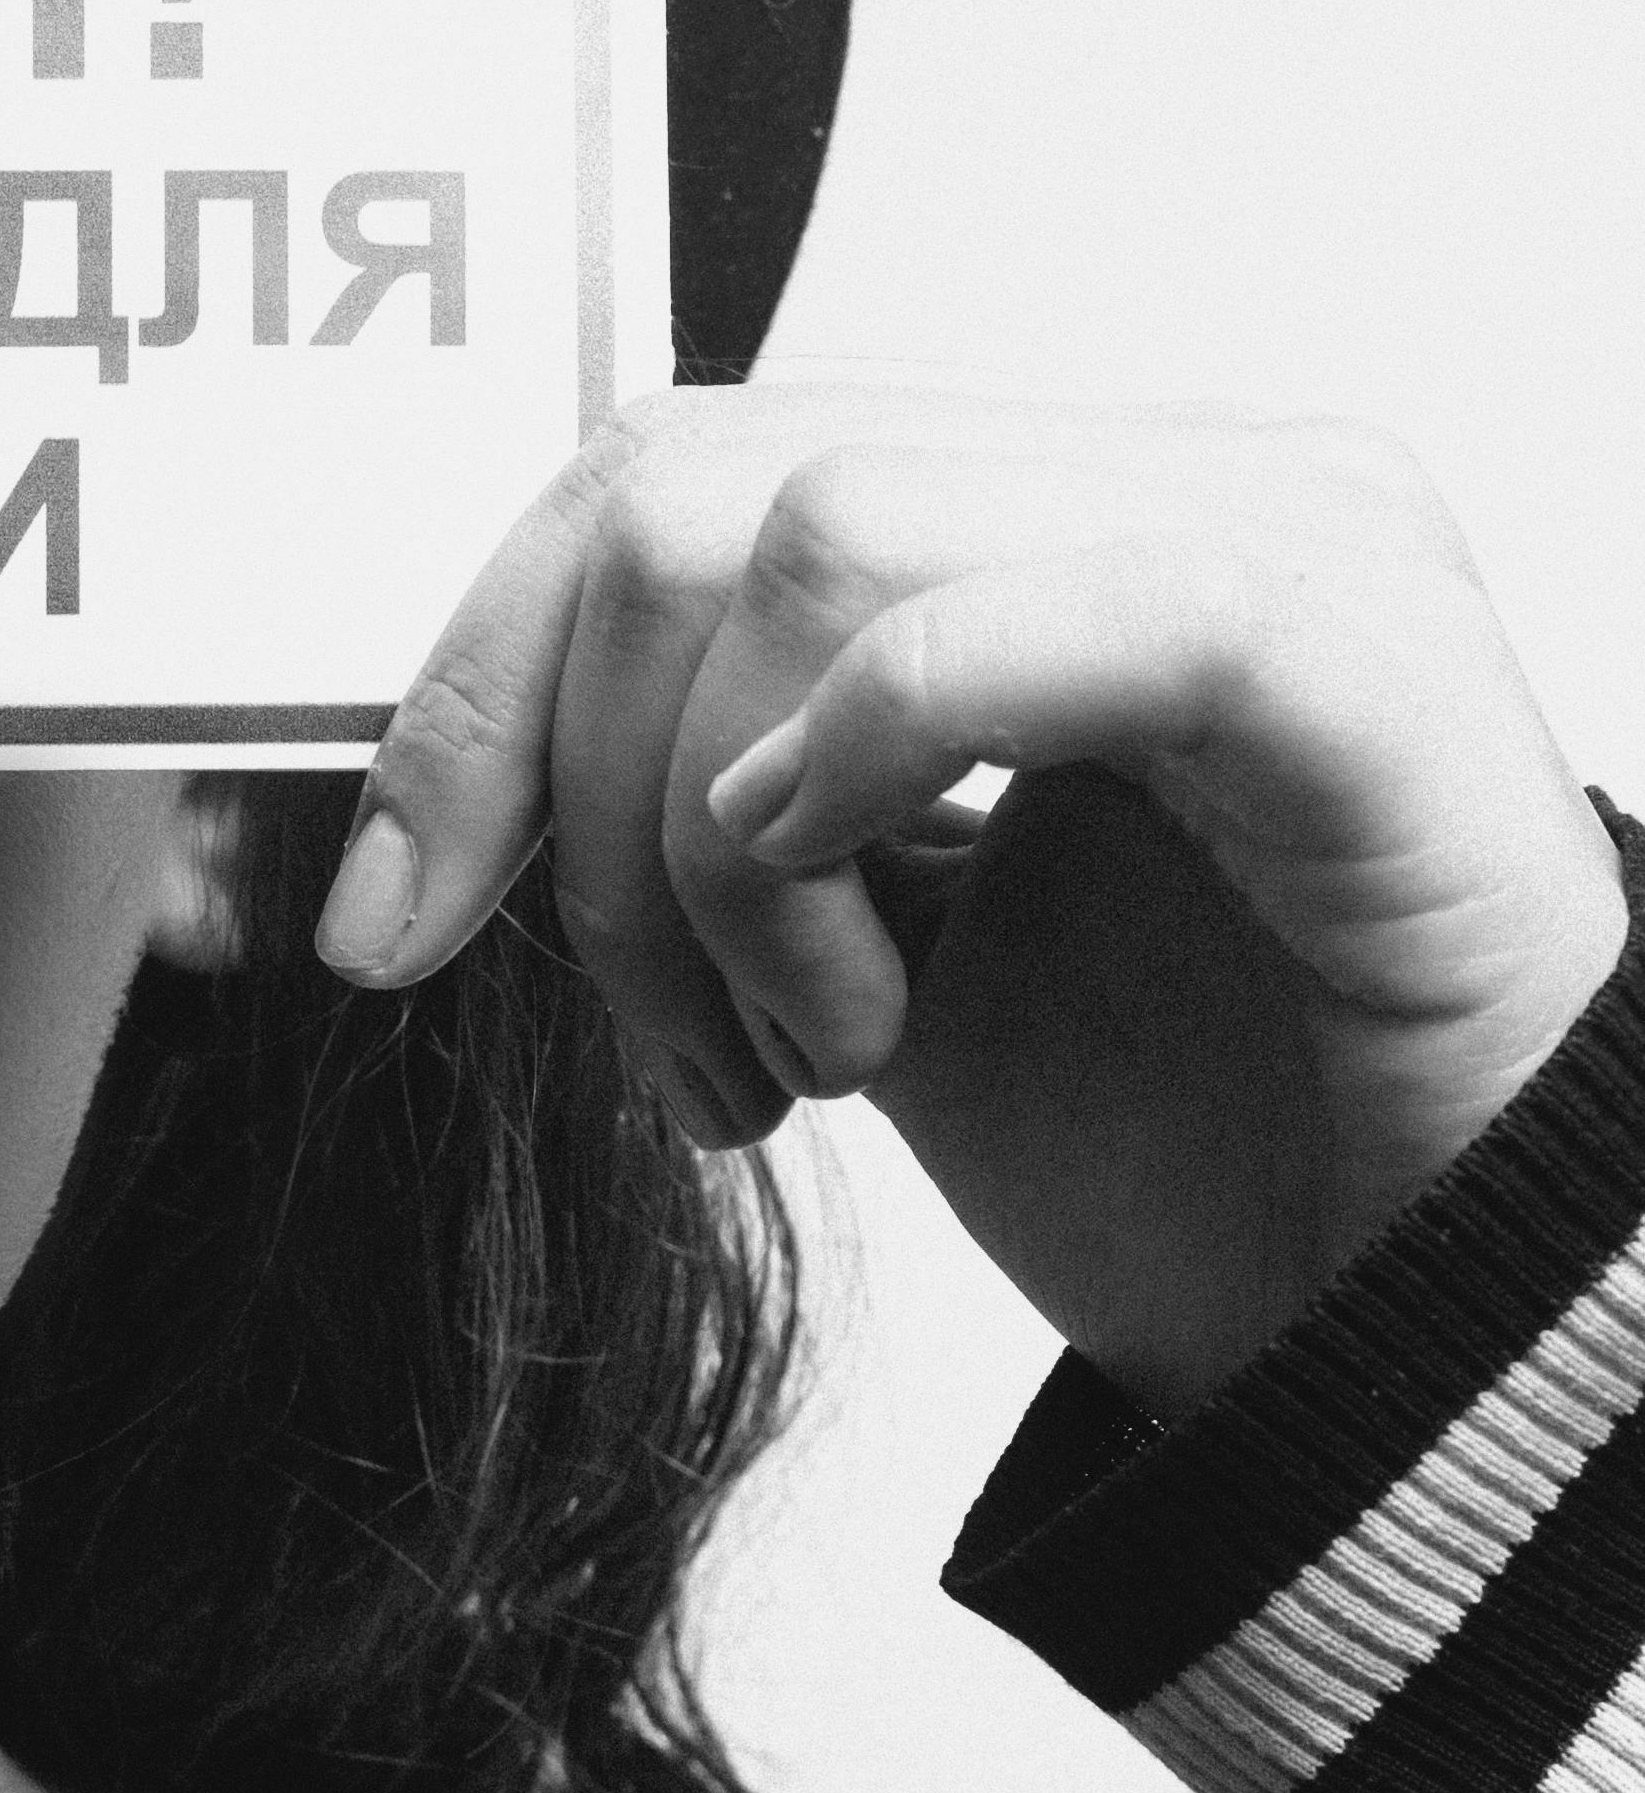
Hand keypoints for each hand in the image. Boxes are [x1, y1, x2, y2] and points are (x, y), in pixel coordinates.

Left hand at [319, 384, 1625, 1413]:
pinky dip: (890, 754)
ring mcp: (1283, 540)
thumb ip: (691, 829)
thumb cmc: (1174, 1143)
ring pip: (828, 527)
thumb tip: (430, 805)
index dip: (465, 688)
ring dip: (732, 843)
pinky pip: (1087, 609)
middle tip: (673, 1058)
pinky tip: (868, 967)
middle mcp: (1150, 476)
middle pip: (692, 479)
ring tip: (821, 1055)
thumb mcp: (848, 956)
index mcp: (1020, 515)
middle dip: (577, 793)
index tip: (382, 925)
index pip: (653, 467)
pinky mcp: (1375, 669)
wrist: (1411, 1325)